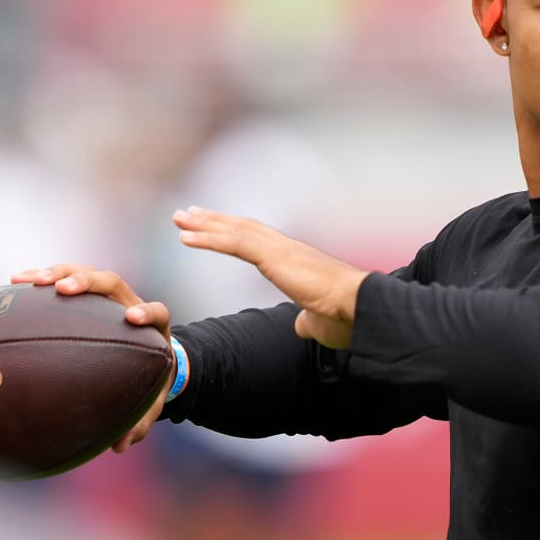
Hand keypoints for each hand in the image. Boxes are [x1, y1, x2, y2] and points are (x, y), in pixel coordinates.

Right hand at [10, 264, 171, 452]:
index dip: (147, 311)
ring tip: (30, 281)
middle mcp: (128, 304)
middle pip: (112, 282)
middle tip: (64, 289)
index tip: (132, 318)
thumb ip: (140, 423)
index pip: (155, 311)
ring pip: (83, 274)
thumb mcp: (148, 403)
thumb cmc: (146, 381)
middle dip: (88, 282)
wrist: (144, 355)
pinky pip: (62, 280)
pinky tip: (14, 282)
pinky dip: (41, 279)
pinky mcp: (84, 295)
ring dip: (58, 273)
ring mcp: (105, 297)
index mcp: (152, 327)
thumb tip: (121, 446)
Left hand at [173, 206, 367, 348]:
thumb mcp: (319, 321)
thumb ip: (307, 319)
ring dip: (204, 224)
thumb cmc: (346, 316)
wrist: (360, 306)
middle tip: (188, 214)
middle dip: (213, 220)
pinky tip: (187, 238)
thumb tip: (301, 325)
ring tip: (179, 219)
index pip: (259, 241)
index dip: (234, 232)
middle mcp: (287, 248)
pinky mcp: (275, 257)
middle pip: (242, 228)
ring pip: (235, 230)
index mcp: (297, 261)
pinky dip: (209, 238)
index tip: (213, 227)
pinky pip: (235, 243)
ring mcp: (281, 250)